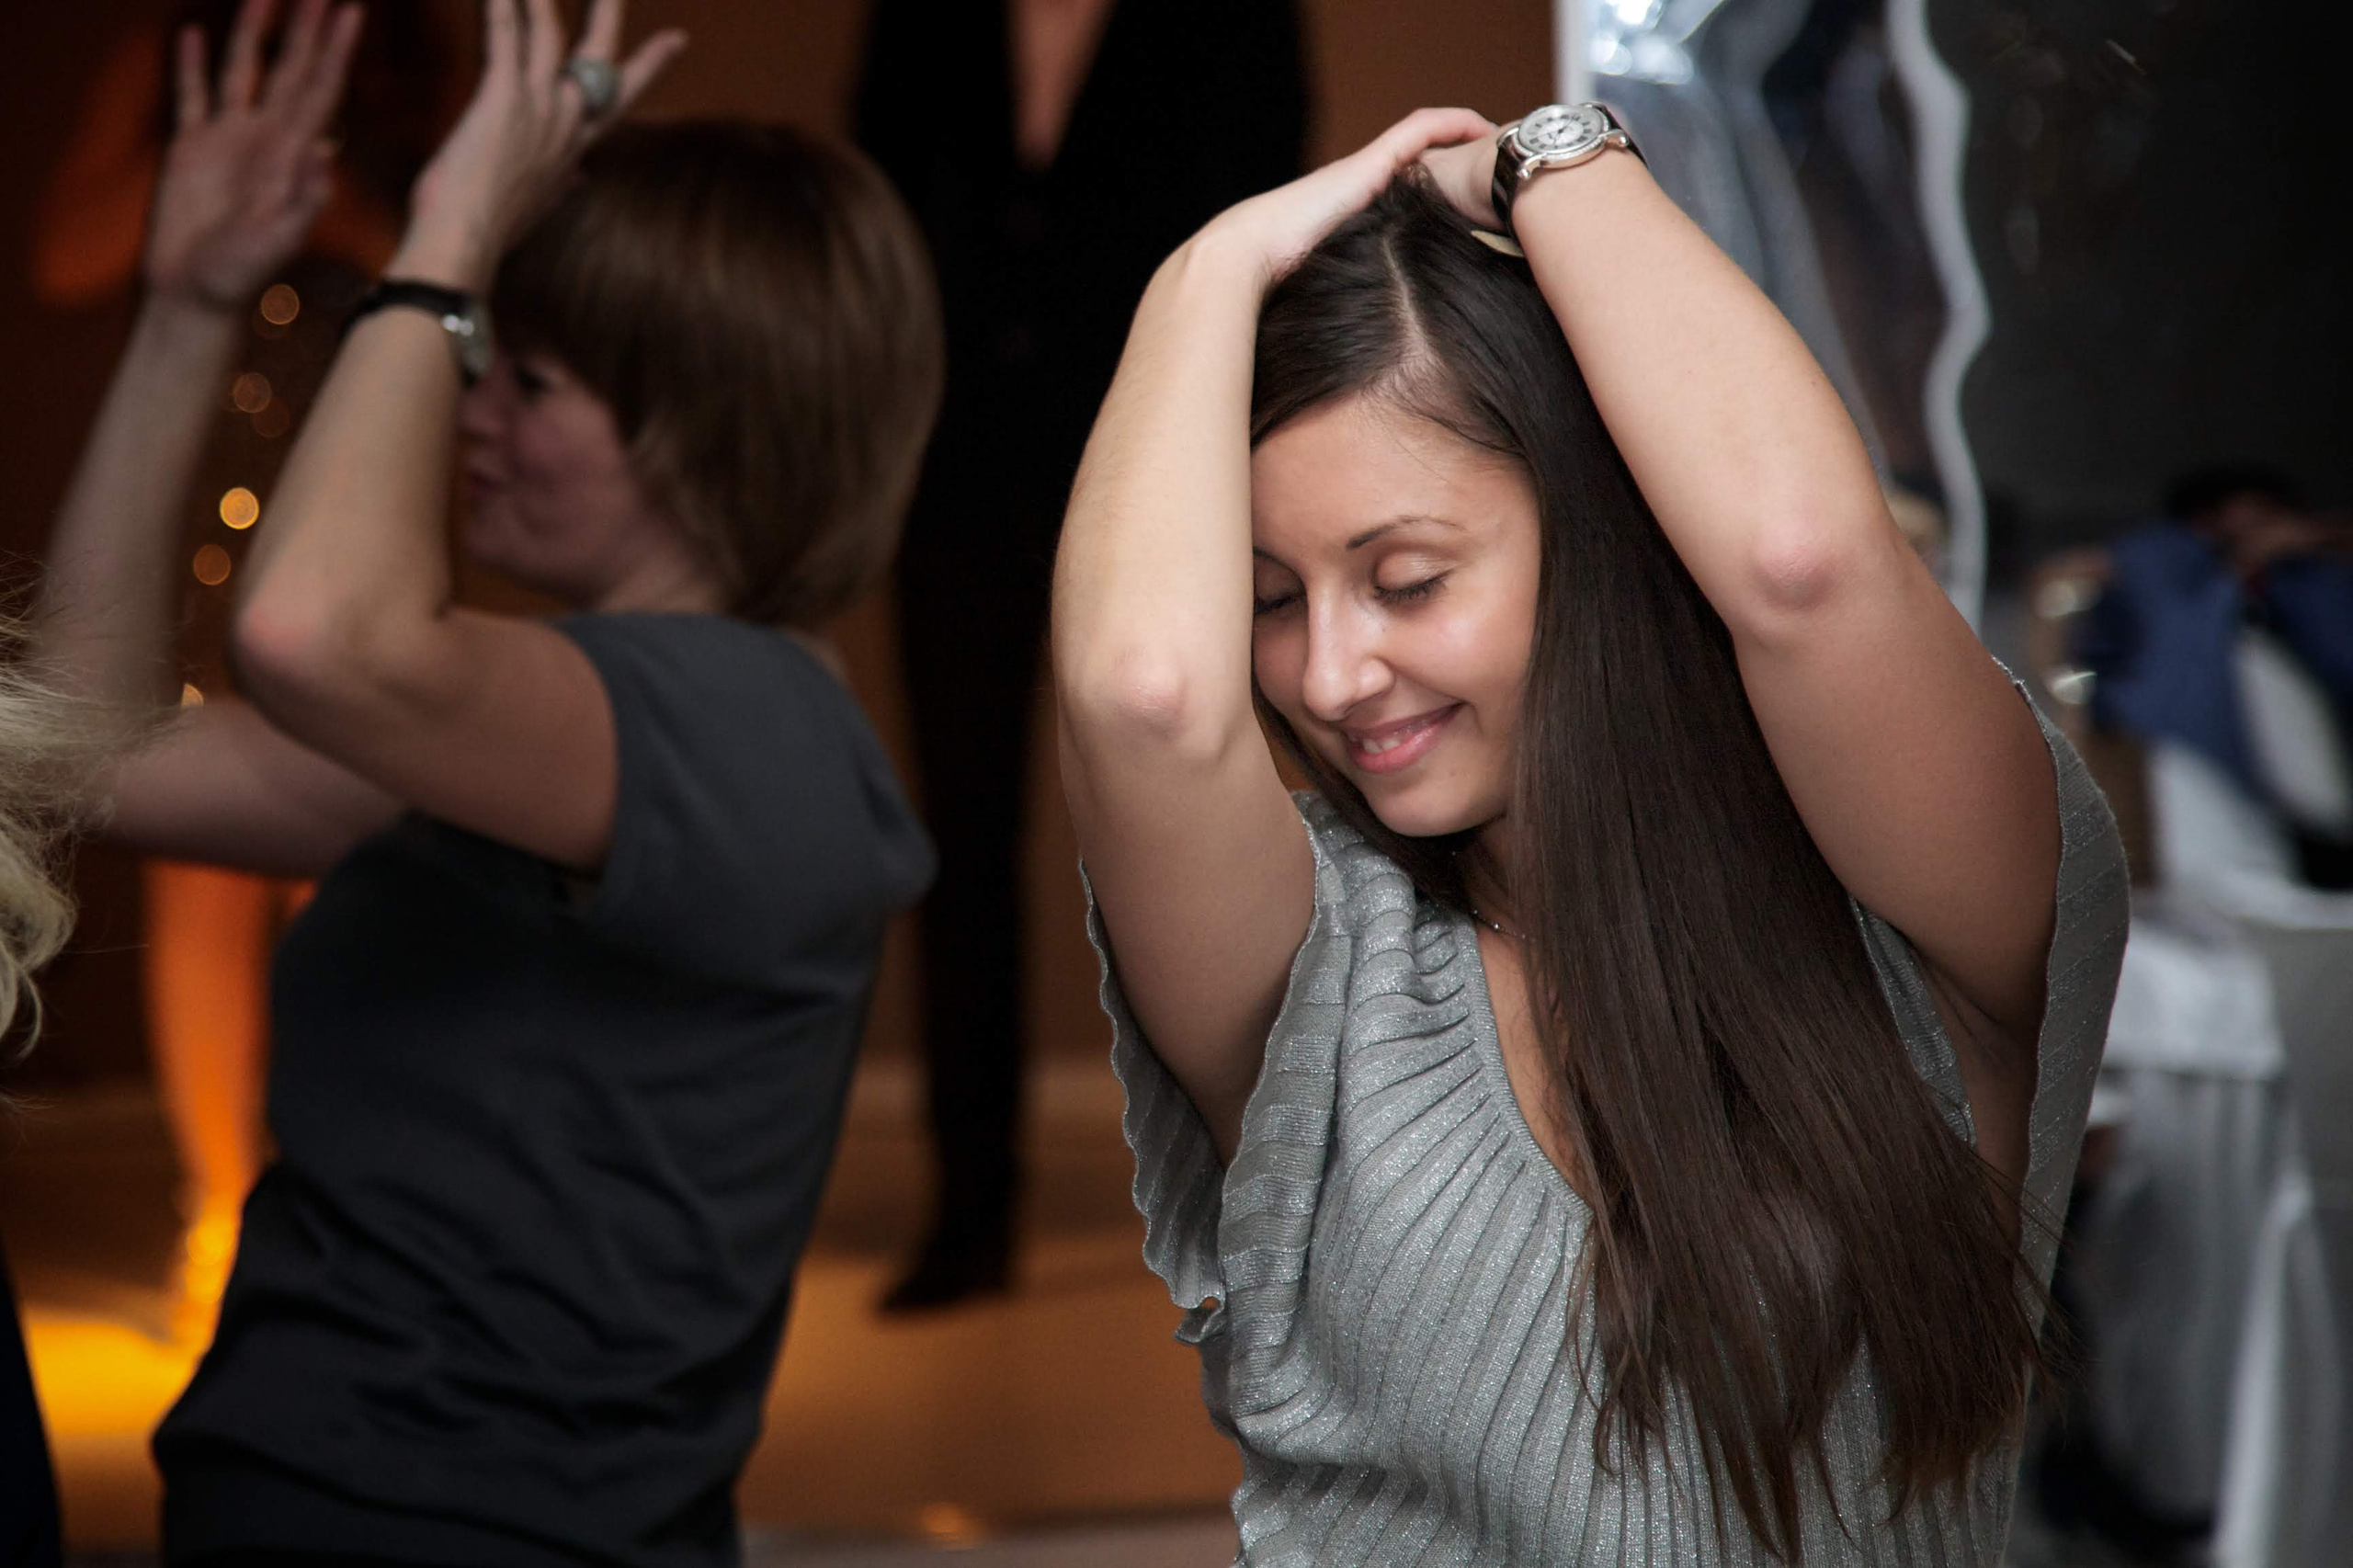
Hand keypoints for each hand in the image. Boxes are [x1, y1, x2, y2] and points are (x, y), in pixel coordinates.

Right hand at [144, 0, 365, 313]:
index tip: (353, 10)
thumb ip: (304, 197)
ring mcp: (226, 140)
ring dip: (253, 33)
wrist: (195, 296)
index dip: (337, 50)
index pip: (321, 89)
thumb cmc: (241, 276)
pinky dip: (190, 64)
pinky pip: (191, 95)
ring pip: (242, 71)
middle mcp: (263, 138)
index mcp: (290, 154)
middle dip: (306, 28)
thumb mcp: (278, 239)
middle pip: (289, 69)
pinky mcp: (189, 148)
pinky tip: (193, 31)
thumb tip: (327, 146)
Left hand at [398, 0, 685, 291]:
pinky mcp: (502, 98)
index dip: (649, 65)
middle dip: (607, 9)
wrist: (467, 245)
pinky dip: (503, 6)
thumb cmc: (492, 229)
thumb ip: (561, 181)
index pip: (620, 97)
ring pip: (552, 32)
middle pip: (600, 53)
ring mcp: (538, 107)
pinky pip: (506, 37)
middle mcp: (566, 120)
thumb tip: (578, 179)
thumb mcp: (539, 203)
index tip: (676, 38)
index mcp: (574, 144)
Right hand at [1196, 108, 1494, 285]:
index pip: (1404, 189)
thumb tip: (1372, 355)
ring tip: (1502, 142)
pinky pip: (1418, 131)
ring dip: (1463, 133)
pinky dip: (1451, 124)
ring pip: (1425, 137)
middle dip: (1460, 157)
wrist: (1247, 257)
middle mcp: (1361, 183)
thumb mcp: (1331, 294)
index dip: (1440, 187)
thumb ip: (1351, 305)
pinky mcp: (1367, 163)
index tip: (1473, 198)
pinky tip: (1480, 127)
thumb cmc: (1277, 286)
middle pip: (1421, 158)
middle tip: (1499, 166)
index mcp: (1354, 211)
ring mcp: (1364, 169)